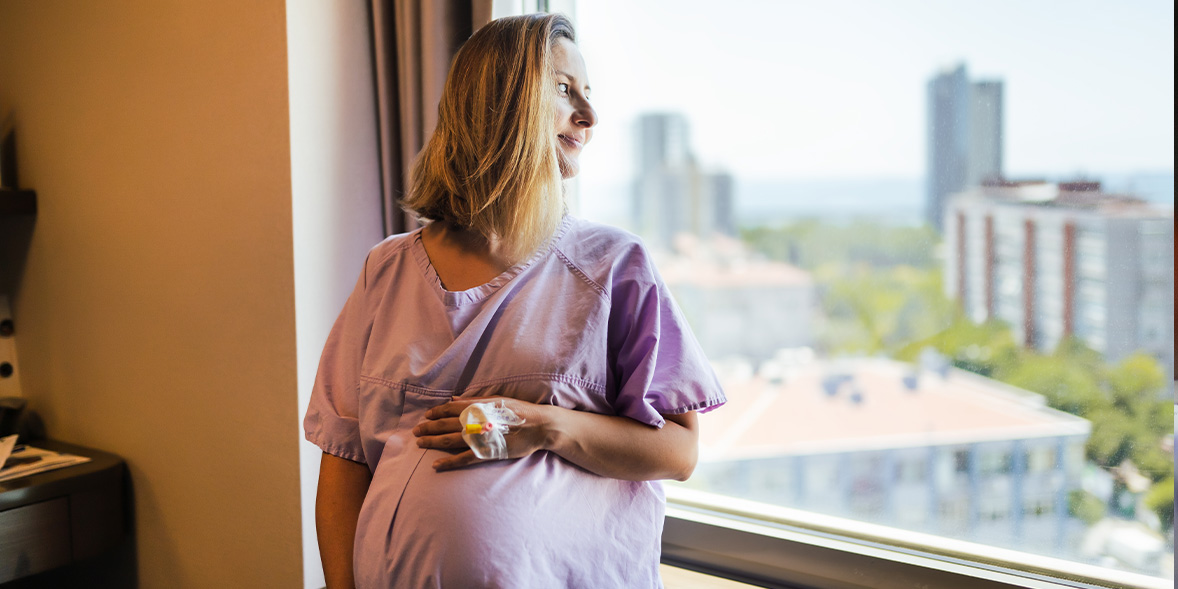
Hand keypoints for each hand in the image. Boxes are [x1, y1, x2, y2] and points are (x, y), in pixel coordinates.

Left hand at [412, 396, 554, 471]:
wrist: (538, 426)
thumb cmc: (519, 411)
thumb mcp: (496, 400)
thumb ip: (474, 401)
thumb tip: (454, 399)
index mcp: (477, 406)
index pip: (449, 408)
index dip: (435, 412)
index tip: (426, 416)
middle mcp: (474, 420)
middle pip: (444, 424)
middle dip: (428, 428)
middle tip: (415, 431)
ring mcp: (479, 437)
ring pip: (449, 440)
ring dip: (432, 442)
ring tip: (419, 443)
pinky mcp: (485, 452)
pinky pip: (462, 458)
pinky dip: (447, 462)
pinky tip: (436, 465)